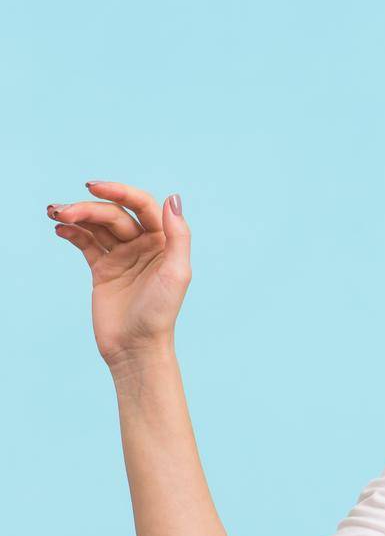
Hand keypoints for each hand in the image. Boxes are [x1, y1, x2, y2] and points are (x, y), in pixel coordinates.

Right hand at [47, 180, 190, 369]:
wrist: (136, 347)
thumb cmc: (161, 312)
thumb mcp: (177, 273)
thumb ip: (178, 235)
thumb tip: (172, 198)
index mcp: (165, 241)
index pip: (141, 206)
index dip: (119, 192)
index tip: (94, 187)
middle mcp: (144, 245)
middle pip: (114, 215)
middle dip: (89, 209)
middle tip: (63, 211)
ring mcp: (123, 256)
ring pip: (97, 227)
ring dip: (76, 217)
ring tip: (55, 214)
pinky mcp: (103, 269)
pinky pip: (86, 244)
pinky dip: (73, 233)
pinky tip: (60, 230)